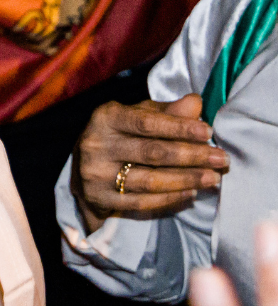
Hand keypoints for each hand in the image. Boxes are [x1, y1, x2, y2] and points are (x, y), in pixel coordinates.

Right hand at [71, 94, 227, 233]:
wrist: (84, 167)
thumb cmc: (119, 136)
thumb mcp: (137, 116)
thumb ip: (166, 112)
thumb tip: (195, 103)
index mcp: (105, 118)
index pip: (147, 123)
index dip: (179, 128)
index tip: (208, 132)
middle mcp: (96, 145)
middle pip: (152, 153)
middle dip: (192, 156)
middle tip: (221, 159)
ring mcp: (96, 174)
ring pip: (149, 180)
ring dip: (187, 180)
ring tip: (213, 178)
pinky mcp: (100, 198)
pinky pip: (142, 202)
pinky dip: (170, 198)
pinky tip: (191, 193)